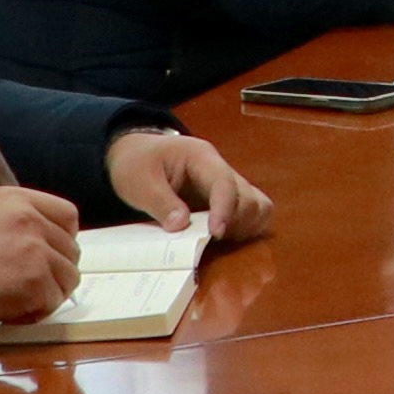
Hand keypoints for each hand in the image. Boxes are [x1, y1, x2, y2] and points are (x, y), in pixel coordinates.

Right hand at [0, 184, 83, 326]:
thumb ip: (17, 222)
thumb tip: (49, 241)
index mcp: (16, 199)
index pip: (67, 215)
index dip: (63, 238)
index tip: (51, 254)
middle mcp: (29, 218)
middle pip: (71, 249)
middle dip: (54, 271)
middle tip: (27, 284)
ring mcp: (35, 249)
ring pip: (68, 276)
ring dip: (47, 292)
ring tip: (18, 298)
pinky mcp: (36, 279)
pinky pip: (54, 301)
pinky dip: (36, 311)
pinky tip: (11, 309)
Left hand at [103, 128, 271, 240]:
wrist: (135, 154)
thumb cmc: (136, 162)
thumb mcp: (138, 180)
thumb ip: (160, 202)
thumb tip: (181, 226)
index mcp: (201, 157)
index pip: (224, 182)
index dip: (224, 209)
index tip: (215, 233)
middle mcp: (221, 169)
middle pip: (248, 196)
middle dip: (235, 221)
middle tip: (208, 239)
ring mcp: (227, 184)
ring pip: (258, 205)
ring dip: (245, 226)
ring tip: (218, 239)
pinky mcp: (226, 199)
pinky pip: (252, 213)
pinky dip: (246, 228)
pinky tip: (223, 238)